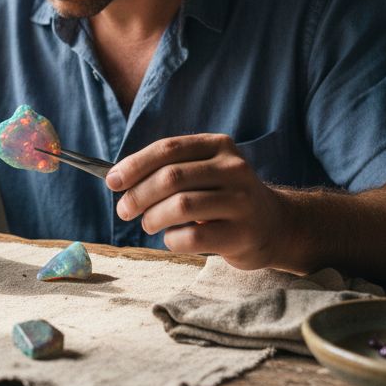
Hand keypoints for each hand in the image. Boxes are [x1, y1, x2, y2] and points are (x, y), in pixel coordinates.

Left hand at [105, 134, 293, 269]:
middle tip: (124, 210)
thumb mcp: (204, 171)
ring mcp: (241, 201)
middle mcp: (233, 168)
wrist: (273, 225)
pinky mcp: (243, 233)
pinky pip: (194, 236)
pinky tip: (174, 238)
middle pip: (171, 177)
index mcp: (218, 145)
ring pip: (180, 206)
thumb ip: (168, 169)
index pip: (168, 149)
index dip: (134, 165)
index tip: (112, 181)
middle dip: (138, 195)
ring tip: (148, 225)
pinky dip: (173, 239)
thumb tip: (116, 179)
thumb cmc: (223, 197)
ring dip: (152, 218)